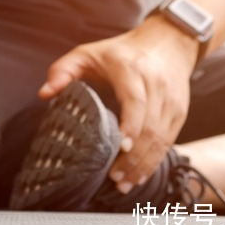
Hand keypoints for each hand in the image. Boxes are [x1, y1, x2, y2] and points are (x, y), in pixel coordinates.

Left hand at [39, 18, 195, 192]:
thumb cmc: (120, 51)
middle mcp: (156, 85)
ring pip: (162, 137)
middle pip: (150, 126)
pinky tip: (139, 174)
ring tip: (124, 182)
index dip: (131, 125)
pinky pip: (170, 140)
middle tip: (115, 177)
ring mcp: (171, 100)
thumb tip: (44, 93)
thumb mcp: (87, 52)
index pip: (136, 100)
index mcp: (130, 69)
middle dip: (134, 156)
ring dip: (144, 164)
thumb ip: (62, 70)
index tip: (121, 147)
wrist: (167, 42)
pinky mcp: (180, 111)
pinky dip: (155, 160)